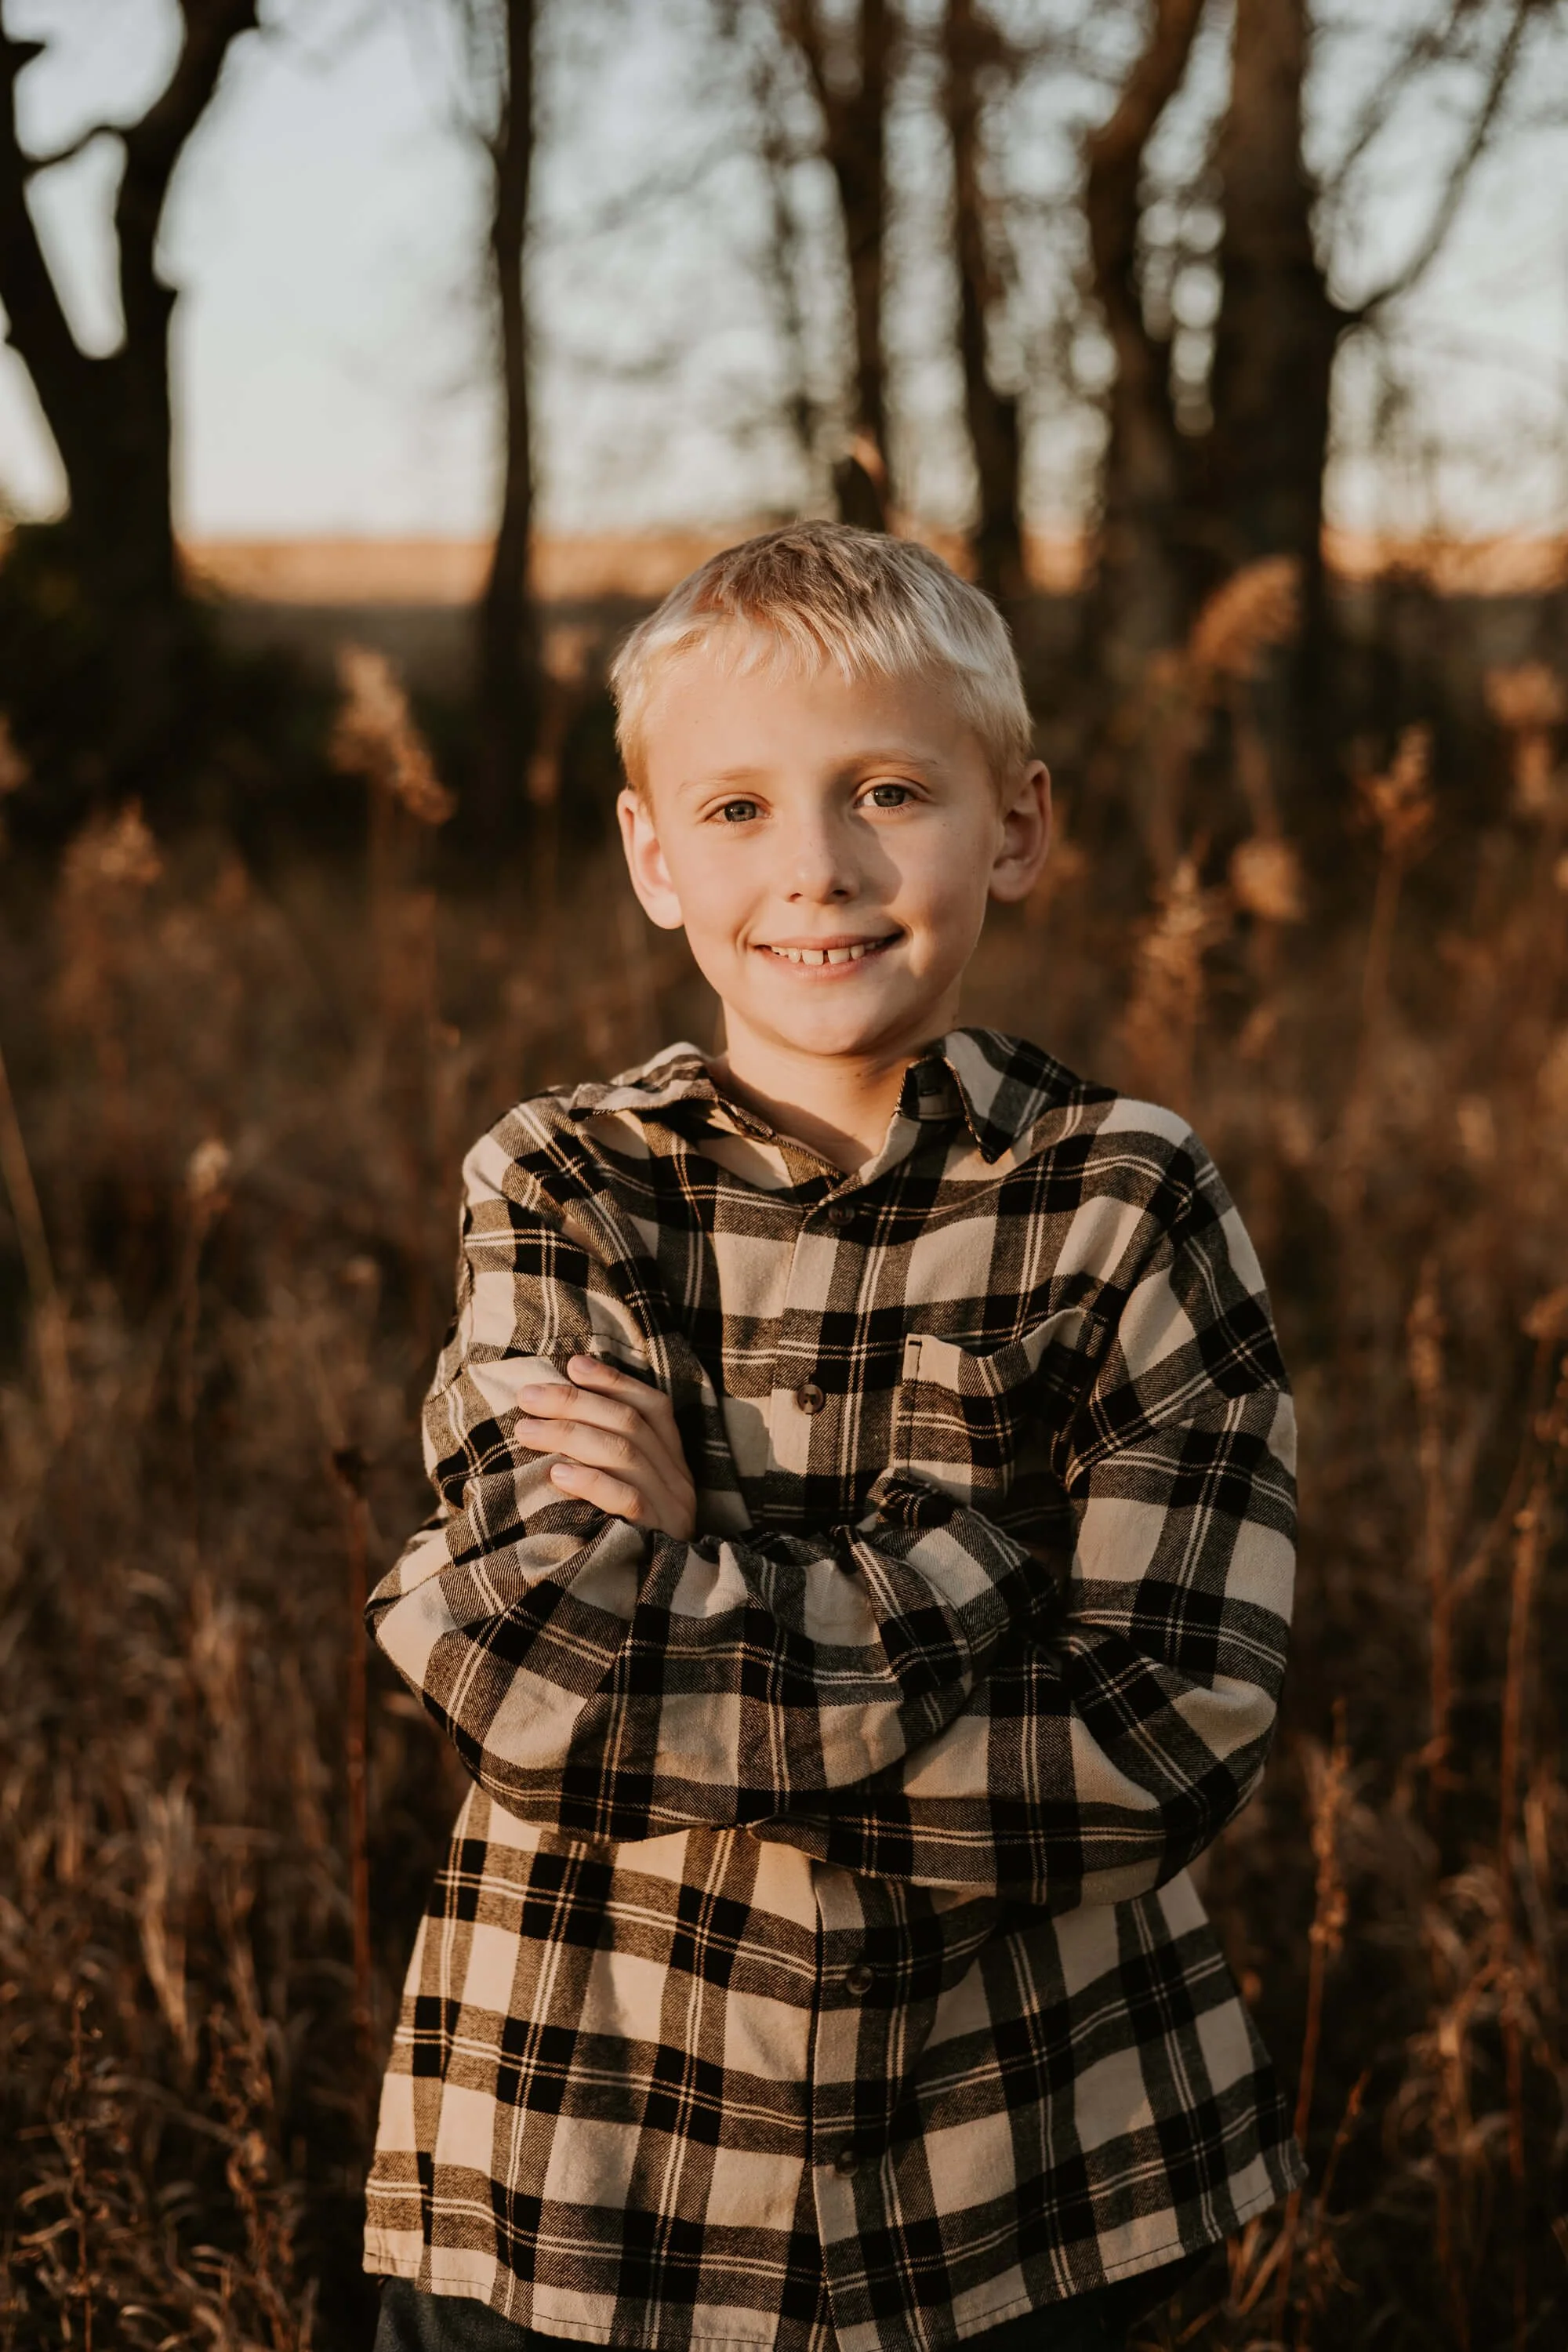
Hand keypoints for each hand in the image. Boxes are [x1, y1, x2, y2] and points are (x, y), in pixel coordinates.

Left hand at [513, 1355, 696, 1540]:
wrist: (646, 1614)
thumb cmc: (620, 1545)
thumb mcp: (620, 1495)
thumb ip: (602, 1457)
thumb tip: (555, 1409)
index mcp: (674, 1465)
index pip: (653, 1407)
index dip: (613, 1381)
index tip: (571, 1364)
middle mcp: (679, 1482)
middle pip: (629, 1423)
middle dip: (575, 1402)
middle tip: (527, 1396)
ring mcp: (671, 1510)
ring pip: (624, 1453)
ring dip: (569, 1433)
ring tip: (524, 1429)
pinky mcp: (655, 1539)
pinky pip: (625, 1499)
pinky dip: (588, 1480)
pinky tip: (555, 1473)